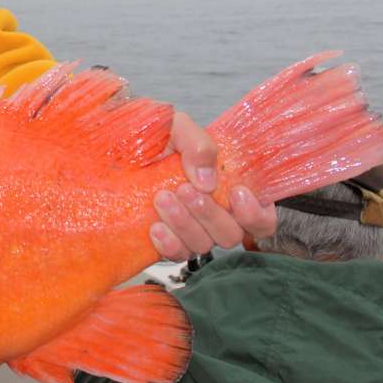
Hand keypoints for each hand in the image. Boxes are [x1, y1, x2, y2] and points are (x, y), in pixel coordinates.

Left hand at [149, 111, 275, 261]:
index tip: (236, 192)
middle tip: (184, 189)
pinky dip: (169, 243)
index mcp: (228, 187)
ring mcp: (191, 229)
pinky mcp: (168, 239)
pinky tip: (155, 227)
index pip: (261, 217)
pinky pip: (177, 254)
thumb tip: (207, 181)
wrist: (121, 143)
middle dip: (209, 214)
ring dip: (184, 224)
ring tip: (162, 198)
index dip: (256, 214)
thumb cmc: (156, 135)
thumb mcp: (178, 127)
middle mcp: (215, 212)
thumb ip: (198, 145)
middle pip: (231, 234)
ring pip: (203, 245)